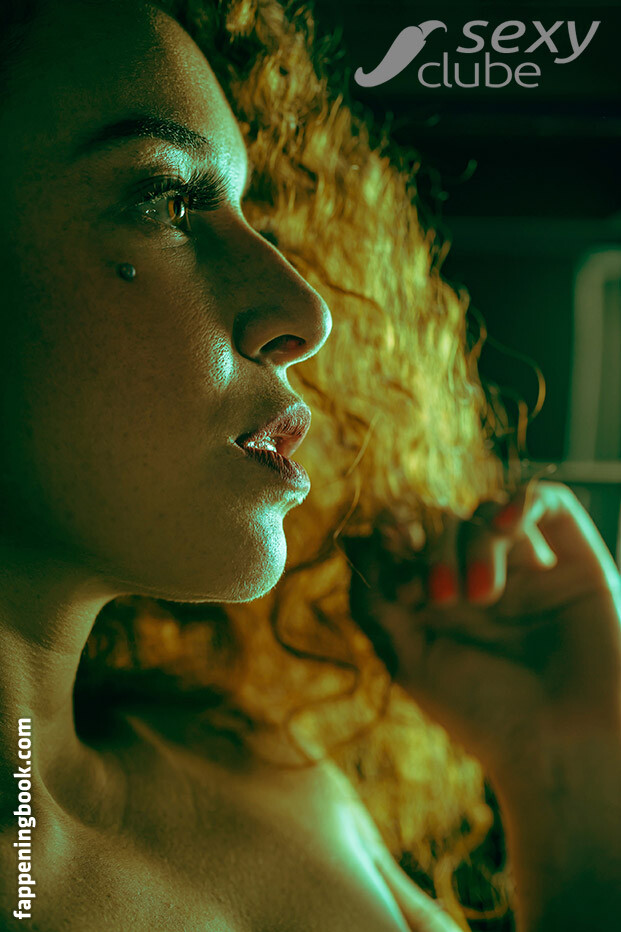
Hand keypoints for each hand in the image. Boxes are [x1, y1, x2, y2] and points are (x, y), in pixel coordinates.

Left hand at [347, 480, 620, 781]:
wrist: (562, 748)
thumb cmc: (483, 714)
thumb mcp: (411, 659)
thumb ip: (378, 602)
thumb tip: (353, 542)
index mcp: (437, 599)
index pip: (409, 540)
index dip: (396, 535)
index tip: (393, 552)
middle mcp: (479, 577)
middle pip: (444, 524)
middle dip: (435, 550)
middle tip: (441, 596)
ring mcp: (526, 567)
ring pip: (486, 514)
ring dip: (474, 544)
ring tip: (484, 596)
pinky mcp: (573, 561)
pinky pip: (548, 502)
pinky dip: (524, 502)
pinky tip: (510, 526)